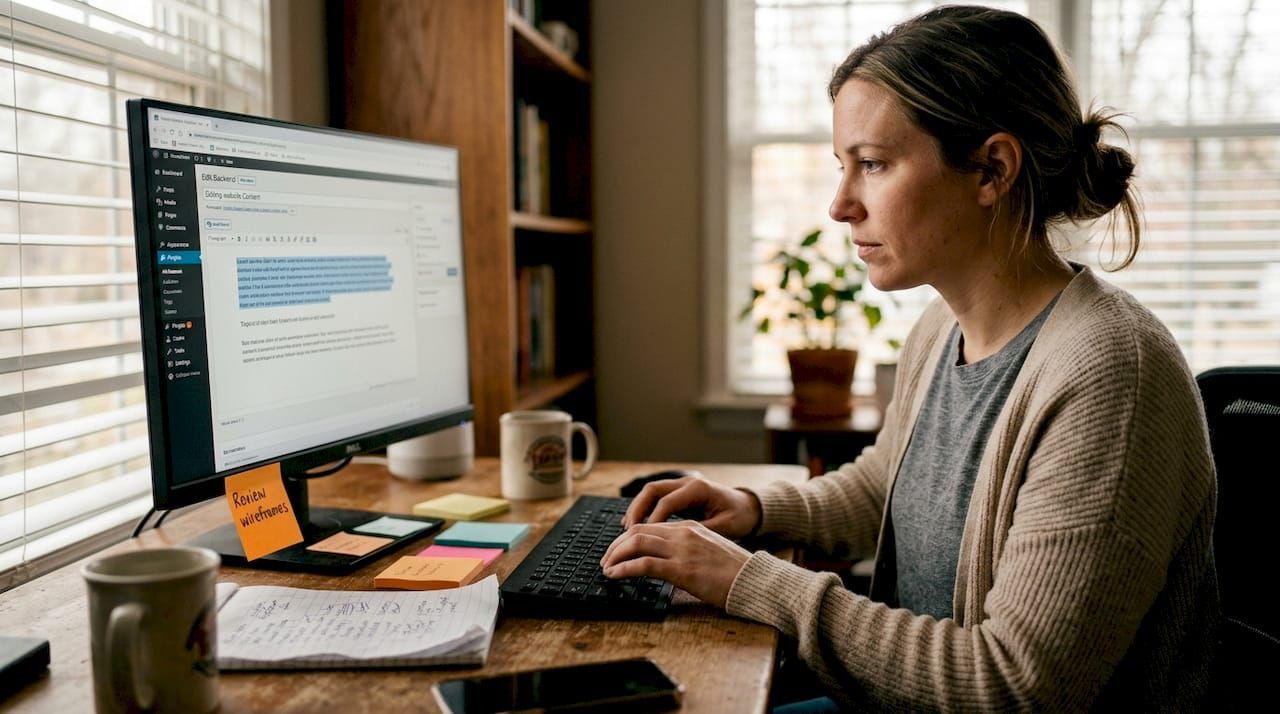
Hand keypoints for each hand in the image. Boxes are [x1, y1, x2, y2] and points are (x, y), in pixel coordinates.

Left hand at [600, 521, 751, 608]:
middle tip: (606, 560)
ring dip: (615, 555)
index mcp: (690, 528)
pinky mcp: (681, 569)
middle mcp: (683, 534)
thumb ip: (688, 551)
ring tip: (606, 568)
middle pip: (637, 531)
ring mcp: (682, 550)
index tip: (618, 551)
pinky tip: (614, 575)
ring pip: (636, 543)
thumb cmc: (736, 572)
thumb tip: (667, 563)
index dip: (628, 538)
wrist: (755, 581)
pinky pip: (643, 564)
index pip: (649, 526)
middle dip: (616, 545)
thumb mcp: (709, 552)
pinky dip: (623, 568)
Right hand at [622, 474, 762, 538]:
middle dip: (637, 510)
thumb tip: (679, 544)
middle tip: (626, 531)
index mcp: (698, 489)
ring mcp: (682, 486)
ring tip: (626, 529)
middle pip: (652, 490)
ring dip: (638, 509)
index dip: (653, 521)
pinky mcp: (680, 493)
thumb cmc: (740, 517)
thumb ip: (702, 532)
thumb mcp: (725, 527)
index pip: (666, 502)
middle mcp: (687, 483)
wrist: (750, 507)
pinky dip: (645, 509)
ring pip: (651, 492)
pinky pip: (656, 498)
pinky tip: (638, 525)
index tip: (644, 540)